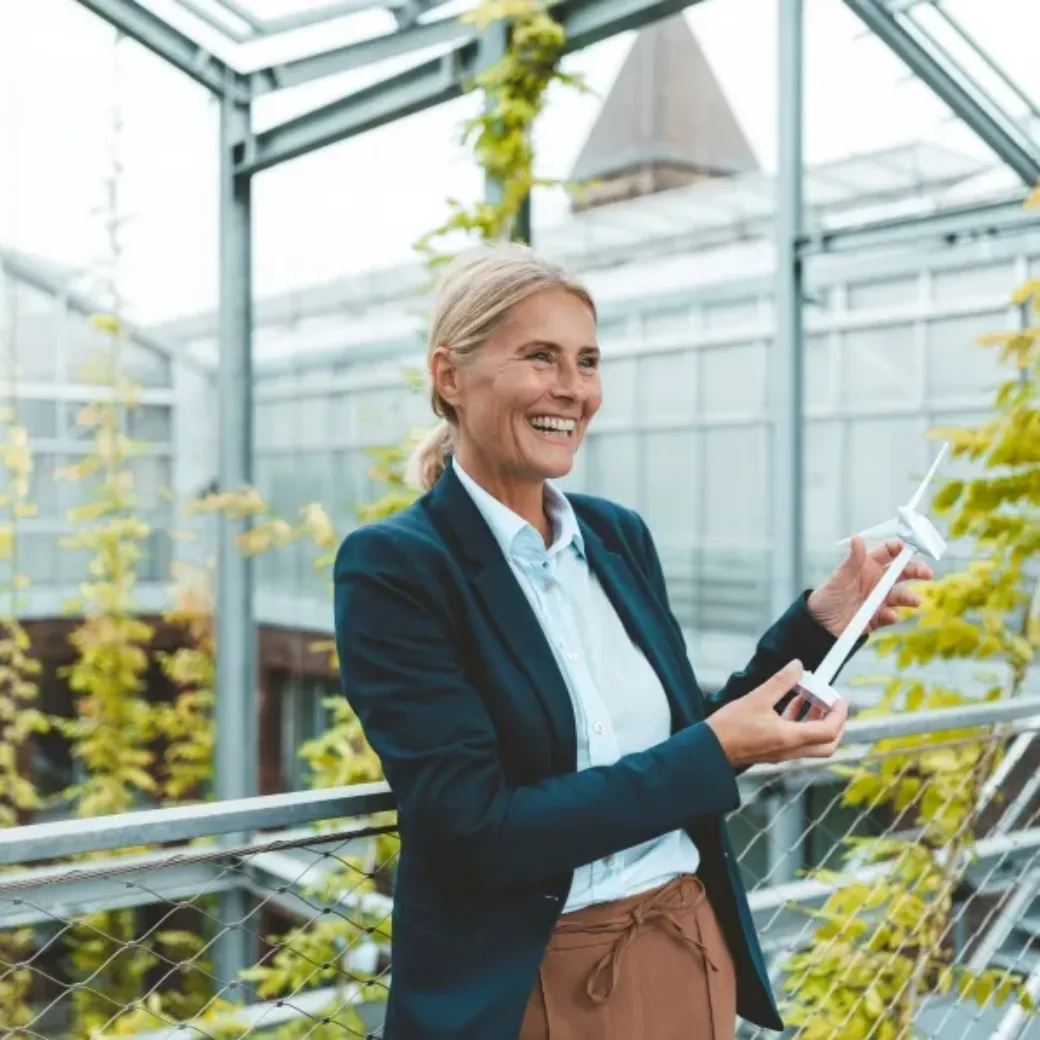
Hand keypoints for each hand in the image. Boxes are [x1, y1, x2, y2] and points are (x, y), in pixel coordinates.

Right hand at [707, 660, 847, 768]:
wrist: (710, 749)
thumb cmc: (730, 727)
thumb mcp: (756, 698)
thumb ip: (780, 682)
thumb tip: (798, 666)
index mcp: (790, 738)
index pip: (828, 730)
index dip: (839, 714)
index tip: (840, 698)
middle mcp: (790, 750)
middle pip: (827, 744)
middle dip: (836, 723)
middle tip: (833, 704)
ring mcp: (782, 753)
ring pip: (813, 743)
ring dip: (818, 722)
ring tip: (812, 697)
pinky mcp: (773, 751)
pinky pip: (797, 740)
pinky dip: (801, 723)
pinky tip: (793, 704)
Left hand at [807, 536, 932, 638]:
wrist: (819, 626)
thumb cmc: (826, 597)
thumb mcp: (839, 577)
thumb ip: (852, 560)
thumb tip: (856, 538)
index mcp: (867, 566)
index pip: (888, 552)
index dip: (900, 547)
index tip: (910, 546)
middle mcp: (877, 581)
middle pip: (902, 572)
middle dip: (916, 570)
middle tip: (927, 573)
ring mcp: (879, 599)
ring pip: (901, 595)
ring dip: (909, 597)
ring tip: (915, 601)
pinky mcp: (878, 618)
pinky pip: (891, 615)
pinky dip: (893, 615)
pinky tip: (890, 615)